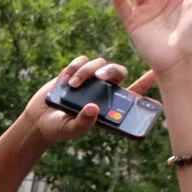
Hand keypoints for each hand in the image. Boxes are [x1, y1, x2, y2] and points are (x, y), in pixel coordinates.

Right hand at [20, 56, 156, 153]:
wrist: (37, 120)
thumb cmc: (58, 129)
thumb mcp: (70, 130)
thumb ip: (83, 123)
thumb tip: (94, 108)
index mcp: (109, 106)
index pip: (133, 94)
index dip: (145, 83)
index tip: (154, 74)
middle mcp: (102, 90)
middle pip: (117, 72)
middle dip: (111, 71)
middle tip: (100, 78)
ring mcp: (90, 79)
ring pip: (98, 64)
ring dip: (87, 72)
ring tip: (73, 86)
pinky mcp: (74, 71)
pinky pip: (81, 61)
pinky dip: (74, 68)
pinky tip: (65, 80)